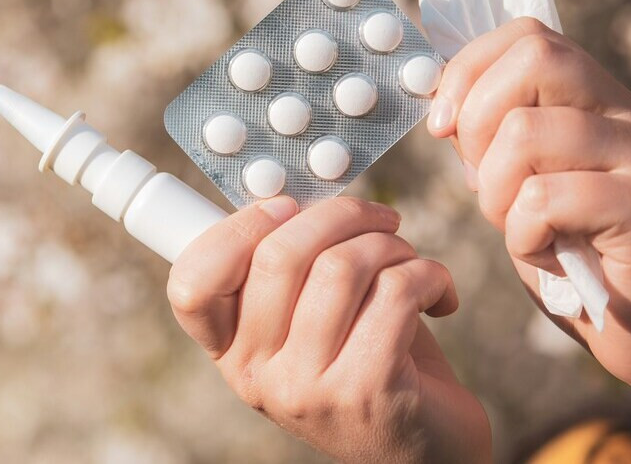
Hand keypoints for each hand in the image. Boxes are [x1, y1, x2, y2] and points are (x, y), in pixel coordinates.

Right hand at [168, 196, 489, 462]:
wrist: (427, 452)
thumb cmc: (369, 364)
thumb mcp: (309, 322)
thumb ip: (289, 270)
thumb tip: (293, 192)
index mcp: (230, 351)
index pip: (191, 286)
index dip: (236, 228)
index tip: (285, 207)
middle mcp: (256, 375)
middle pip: (278, 255)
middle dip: (341, 215)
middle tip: (380, 218)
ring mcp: (307, 388)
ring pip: (342, 266)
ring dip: (391, 245)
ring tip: (410, 260)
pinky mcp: (367, 391)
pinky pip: (396, 293)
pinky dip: (429, 275)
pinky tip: (439, 294)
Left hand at [428, 16, 630, 400]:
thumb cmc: (576, 255)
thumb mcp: (522, 183)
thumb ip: (491, 138)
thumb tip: (441, 101)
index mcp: (597, 101)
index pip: (528, 36)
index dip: (467, 71)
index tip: (441, 125)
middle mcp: (629, 116)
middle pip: (535, 60)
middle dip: (476, 122)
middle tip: (484, 182)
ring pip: (525, 132)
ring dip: (494, 191)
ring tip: (520, 227)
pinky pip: (544, 200)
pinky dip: (522, 236)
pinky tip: (546, 256)